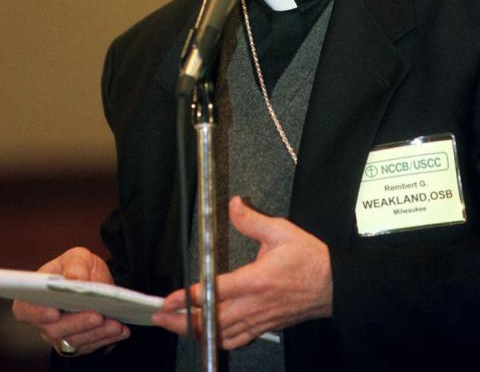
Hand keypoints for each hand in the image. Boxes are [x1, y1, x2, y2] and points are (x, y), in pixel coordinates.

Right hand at [12, 247, 129, 355]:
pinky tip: (122, 330)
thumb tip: (75, 278)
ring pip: (75, 341)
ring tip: (115, 324)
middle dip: (78, 323)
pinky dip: (108, 338)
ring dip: (97, 333)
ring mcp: (61, 335)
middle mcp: (44, 321)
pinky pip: (92, 345)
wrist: (95, 279)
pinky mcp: (79, 343)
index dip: (37, 313)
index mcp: (35, 297)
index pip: (26, 310)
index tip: (54, 312)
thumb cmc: (78, 267)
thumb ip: (75, 264)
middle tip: (97, 315)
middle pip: (55, 330)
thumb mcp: (78, 256)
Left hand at [153, 196, 332, 348]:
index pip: (215, 292)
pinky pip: (238, 339)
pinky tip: (208, 337)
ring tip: (175, 326)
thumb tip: (233, 205)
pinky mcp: (266, 326)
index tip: (170, 300)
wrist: (334, 285)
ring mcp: (260, 319)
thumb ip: (252, 220)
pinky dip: (219, 340)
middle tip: (160, 316)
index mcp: (256, 280)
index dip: (188, 298)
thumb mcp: (281, 231)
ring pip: (222, 333)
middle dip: (182, 320)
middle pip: (212, 319)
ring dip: (195, 332)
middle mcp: (255, 304)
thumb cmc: (309, 258)